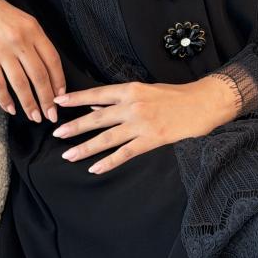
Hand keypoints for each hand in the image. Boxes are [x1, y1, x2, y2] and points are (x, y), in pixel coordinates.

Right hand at [0, 0, 66, 123]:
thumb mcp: (21, 19)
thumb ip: (33, 40)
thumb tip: (44, 68)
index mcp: (33, 28)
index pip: (52, 60)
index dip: (59, 81)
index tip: (61, 97)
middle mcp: (20, 39)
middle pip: (40, 76)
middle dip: (47, 100)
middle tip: (52, 116)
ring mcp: (2, 48)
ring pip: (21, 84)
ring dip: (30, 104)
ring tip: (35, 117)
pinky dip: (5, 99)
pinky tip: (10, 109)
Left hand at [50, 76, 238, 174]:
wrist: (201, 103)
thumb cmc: (174, 95)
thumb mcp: (146, 89)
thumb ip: (122, 98)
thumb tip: (97, 106)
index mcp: (131, 89)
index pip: (98, 94)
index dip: (77, 98)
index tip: (59, 102)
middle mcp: (133, 105)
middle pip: (98, 117)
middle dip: (75, 126)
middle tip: (56, 134)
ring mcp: (142, 124)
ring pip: (107, 138)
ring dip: (86, 147)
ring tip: (68, 155)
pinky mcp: (151, 140)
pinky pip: (125, 153)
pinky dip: (109, 161)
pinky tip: (95, 168)